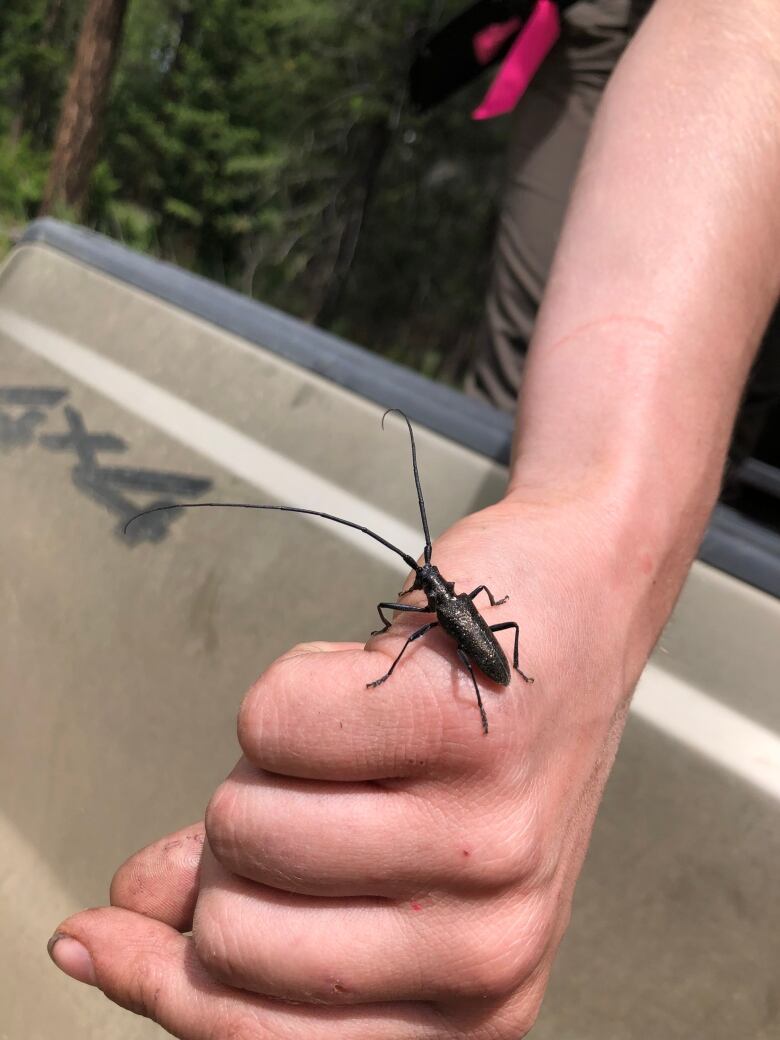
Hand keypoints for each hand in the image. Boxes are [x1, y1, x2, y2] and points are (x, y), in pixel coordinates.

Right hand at [48, 491, 659, 1038]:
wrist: (573, 606)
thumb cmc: (480, 732)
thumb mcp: (383, 849)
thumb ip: (256, 896)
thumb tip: (123, 917)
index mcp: (469, 1000)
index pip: (261, 1035)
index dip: (162, 987)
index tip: (99, 938)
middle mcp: (487, 944)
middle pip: (235, 929)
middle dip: (236, 842)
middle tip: (310, 787)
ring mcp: (480, 839)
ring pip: (246, 818)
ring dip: (274, 759)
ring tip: (361, 732)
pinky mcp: (460, 730)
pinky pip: (270, 721)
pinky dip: (294, 684)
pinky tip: (375, 676)